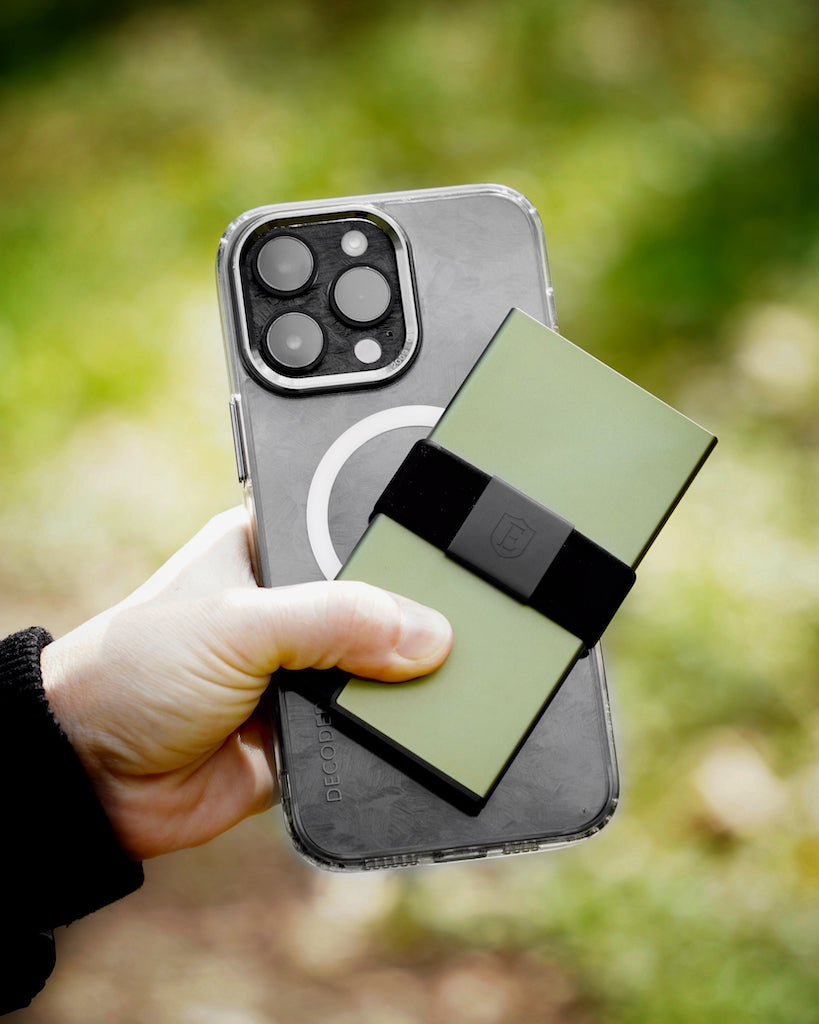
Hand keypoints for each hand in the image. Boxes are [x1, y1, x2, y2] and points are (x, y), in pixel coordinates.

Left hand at [40, 508, 451, 859]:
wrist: (88, 779)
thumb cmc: (132, 672)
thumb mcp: (237, 623)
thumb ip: (334, 620)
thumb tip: (426, 633)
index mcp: (267, 551)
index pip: (351, 536)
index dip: (398, 548)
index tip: (454, 563)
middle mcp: (289, 609)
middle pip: (376, 608)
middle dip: (411, 625)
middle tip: (468, 631)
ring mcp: (299, 673)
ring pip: (378, 672)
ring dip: (400, 686)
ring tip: (451, 685)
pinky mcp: (305, 731)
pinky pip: (365, 730)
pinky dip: (386, 734)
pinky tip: (418, 730)